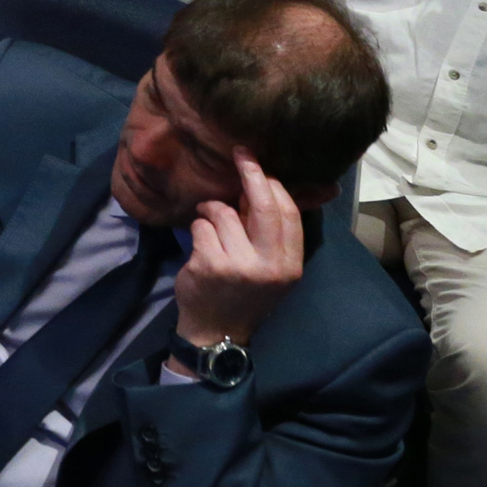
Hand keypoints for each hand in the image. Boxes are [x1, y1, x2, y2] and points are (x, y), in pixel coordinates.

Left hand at [176, 149, 309, 347]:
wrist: (216, 332)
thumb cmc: (245, 294)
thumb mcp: (272, 271)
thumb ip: (274, 235)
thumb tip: (269, 184)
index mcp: (290, 266)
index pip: (288, 214)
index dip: (275, 184)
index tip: (261, 164)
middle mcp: (269, 266)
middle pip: (264, 206)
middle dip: (251, 174)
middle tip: (240, 154)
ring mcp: (238, 266)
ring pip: (224, 213)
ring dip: (212, 211)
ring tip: (209, 223)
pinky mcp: (209, 265)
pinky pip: (201, 226)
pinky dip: (197, 227)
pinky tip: (199, 244)